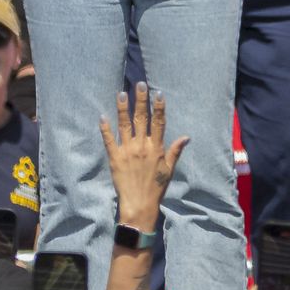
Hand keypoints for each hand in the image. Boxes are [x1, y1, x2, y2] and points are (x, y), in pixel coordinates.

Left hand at [102, 82, 188, 230]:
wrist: (139, 205)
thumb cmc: (156, 187)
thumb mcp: (169, 169)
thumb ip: (175, 151)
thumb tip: (186, 136)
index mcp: (156, 147)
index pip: (158, 122)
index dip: (158, 106)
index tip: (157, 92)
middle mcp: (142, 146)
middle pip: (142, 118)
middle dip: (140, 100)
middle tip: (139, 84)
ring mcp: (127, 151)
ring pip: (125, 125)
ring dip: (123, 108)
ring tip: (121, 93)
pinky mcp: (115, 158)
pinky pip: (109, 140)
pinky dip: (106, 128)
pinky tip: (103, 116)